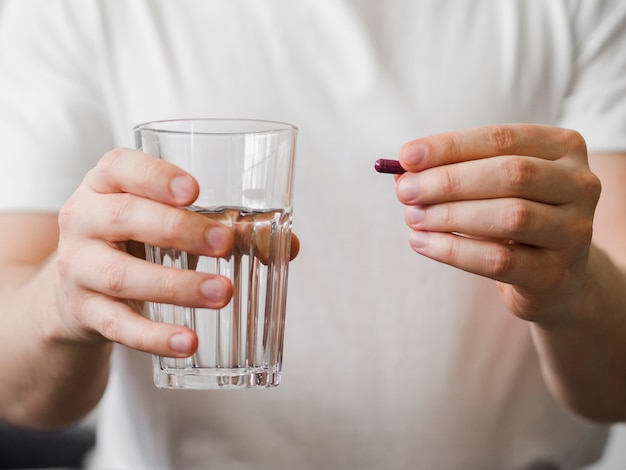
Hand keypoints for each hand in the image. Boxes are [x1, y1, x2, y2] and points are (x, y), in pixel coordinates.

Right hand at [55, 148, 234, 357]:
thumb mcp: (164, 223)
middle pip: (123, 217)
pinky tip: (188, 342)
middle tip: (225, 244)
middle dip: (178, 230)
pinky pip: (119, 326)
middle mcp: (84, 219)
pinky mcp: (84, 312)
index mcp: (106, 185)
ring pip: (123, 276)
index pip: (119, 166)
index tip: (194, 191)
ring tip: (223, 293)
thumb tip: (288, 245)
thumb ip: (224, 227)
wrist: (76, 291)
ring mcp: (78, 268)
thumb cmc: (137, 243)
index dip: (155, 175)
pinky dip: (155, 337)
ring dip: (177, 286)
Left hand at [395, 124, 600, 322]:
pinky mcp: (556, 274)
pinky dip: (453, 250)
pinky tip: (422, 243)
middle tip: (405, 191)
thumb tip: (403, 171)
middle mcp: (580, 185)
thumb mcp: (491, 185)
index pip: (501, 139)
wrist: (557, 275)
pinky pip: (498, 260)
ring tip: (411, 217)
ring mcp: (575, 232)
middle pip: (510, 174)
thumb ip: (454, 170)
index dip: (450, 146)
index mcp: (564, 148)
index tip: (406, 156)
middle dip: (449, 182)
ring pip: (509, 217)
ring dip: (449, 216)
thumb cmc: (514, 215)